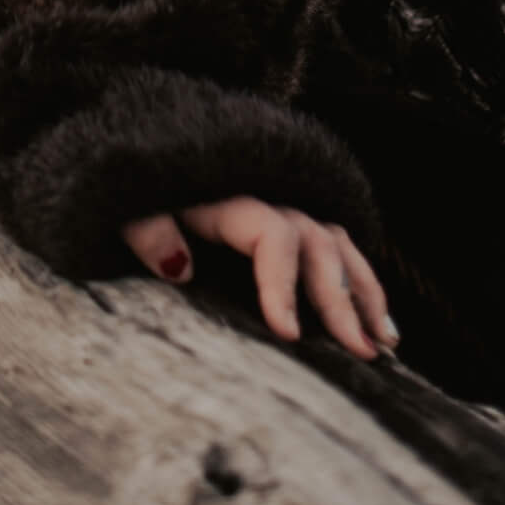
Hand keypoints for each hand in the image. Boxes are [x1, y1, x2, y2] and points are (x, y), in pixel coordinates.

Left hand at [121, 198, 397, 359]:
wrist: (129, 153)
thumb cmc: (122, 191)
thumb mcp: (120, 202)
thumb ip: (145, 228)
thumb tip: (179, 267)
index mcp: (225, 196)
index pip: (271, 235)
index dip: (281, 283)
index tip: (288, 334)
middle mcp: (265, 196)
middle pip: (315, 243)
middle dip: (340, 299)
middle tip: (359, 352)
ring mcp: (281, 204)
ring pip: (337, 243)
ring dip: (363, 291)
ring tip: (383, 342)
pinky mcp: (286, 219)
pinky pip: (336, 244)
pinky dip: (361, 280)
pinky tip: (380, 321)